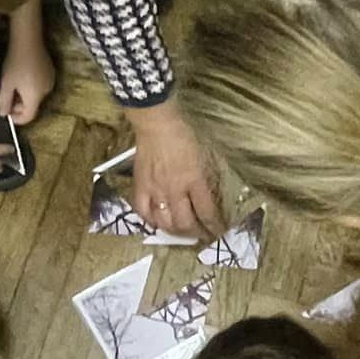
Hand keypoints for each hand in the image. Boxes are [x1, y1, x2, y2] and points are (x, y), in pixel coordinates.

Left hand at [0, 41, 56, 125]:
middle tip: (8, 98)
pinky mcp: (51, 74)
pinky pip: (40, 87)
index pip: (29, 117)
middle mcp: (46, 92)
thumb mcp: (6, 84)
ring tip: (14, 86)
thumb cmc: (15, 63)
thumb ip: (4, 102)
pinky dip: (32, 88)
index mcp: (35, 97)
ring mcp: (50, 82)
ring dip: (25, 96)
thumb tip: (4, 114)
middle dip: (20, 106)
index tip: (8, 114)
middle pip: (33, 106)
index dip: (17, 119)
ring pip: (36, 97)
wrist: (28, 41)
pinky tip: (23, 77)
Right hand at [129, 102, 220, 236]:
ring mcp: (156, 190)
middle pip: (185, 223)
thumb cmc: (183, 135)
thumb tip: (209, 197)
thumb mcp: (203, 156)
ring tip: (182, 231)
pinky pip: (144, 212)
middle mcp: (175, 190)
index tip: (219, 231)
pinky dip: (151, 221)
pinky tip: (157, 222)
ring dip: (176, 231)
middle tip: (201, 235)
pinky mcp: (141, 186)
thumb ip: (205, 179)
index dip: (214, 226)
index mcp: (194, 180)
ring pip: (165, 222)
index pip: (207, 212)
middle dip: (196, 233)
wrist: (157, 124)